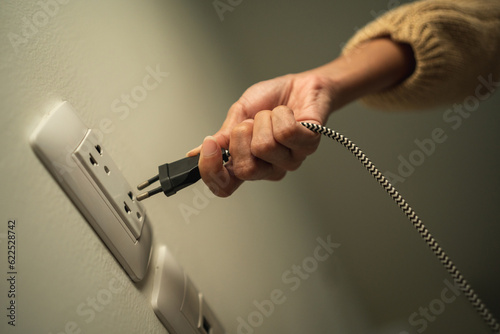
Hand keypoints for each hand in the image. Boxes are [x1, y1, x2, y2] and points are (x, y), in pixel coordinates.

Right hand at [189, 38, 414, 196]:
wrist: (300, 84)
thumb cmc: (272, 100)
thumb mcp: (239, 114)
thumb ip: (223, 135)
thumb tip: (197, 152)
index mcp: (247, 162)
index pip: (224, 187)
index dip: (212, 172)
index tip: (209, 146)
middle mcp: (268, 168)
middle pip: (245, 169)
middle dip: (241, 136)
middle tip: (249, 123)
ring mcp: (289, 160)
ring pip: (265, 147)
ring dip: (264, 120)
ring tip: (272, 115)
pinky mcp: (308, 146)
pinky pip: (286, 133)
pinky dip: (282, 114)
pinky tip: (287, 113)